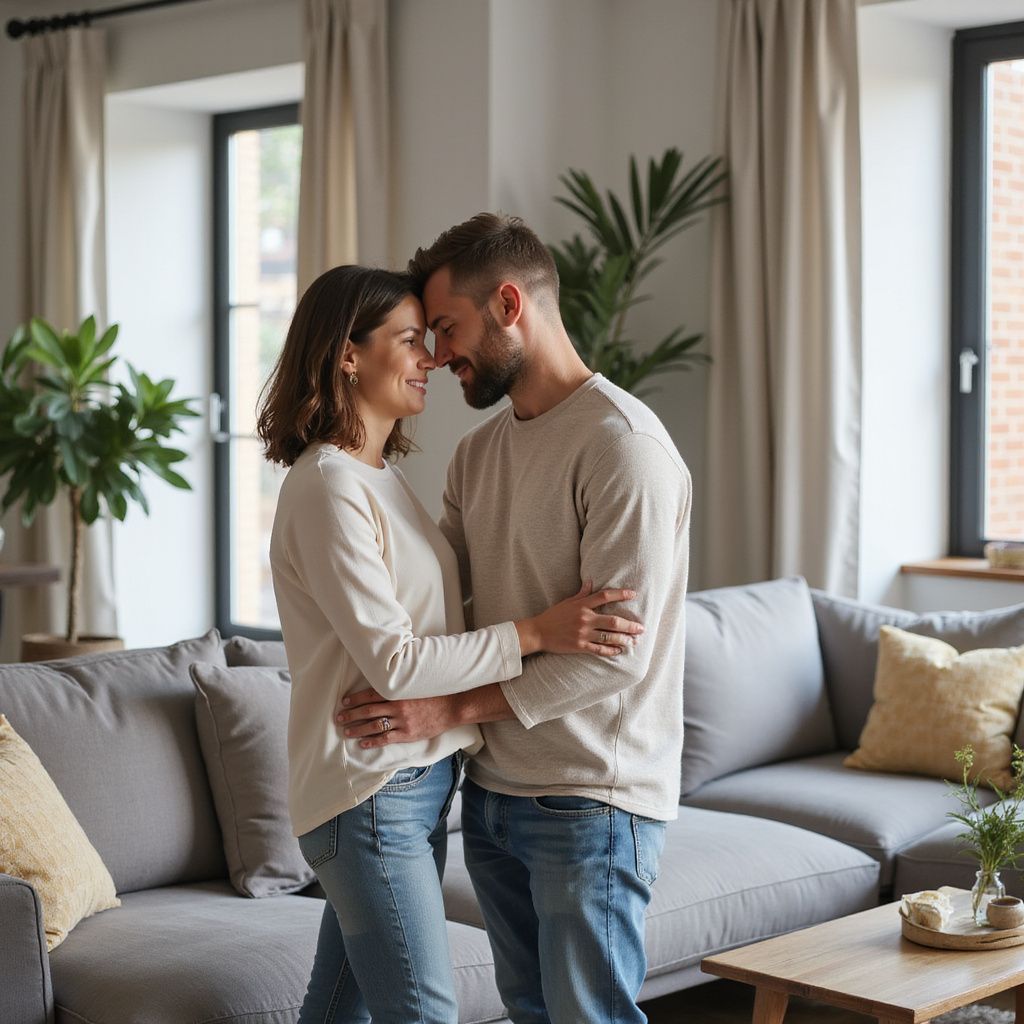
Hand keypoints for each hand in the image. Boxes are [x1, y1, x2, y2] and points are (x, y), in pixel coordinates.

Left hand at [335, 687, 459, 747]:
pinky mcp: (407, 734)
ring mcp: (402, 721)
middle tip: (339, 718)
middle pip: (368, 711)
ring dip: (358, 729)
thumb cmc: (434, 693)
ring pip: (374, 726)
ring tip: (347, 731)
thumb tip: (382, 685)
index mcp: (397, 692)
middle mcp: (397, 706)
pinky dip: (373, 741)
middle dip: (351, 715)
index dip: (355, 699)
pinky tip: (363, 743)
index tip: (344, 702)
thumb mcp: (414, 685)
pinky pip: (386, 738)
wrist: (452, 706)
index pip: (370, 695)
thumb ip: (398, 687)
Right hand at [517, 581, 643, 656]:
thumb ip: (581, 593)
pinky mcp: (579, 646)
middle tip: (641, 628)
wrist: (537, 632)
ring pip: (609, 637)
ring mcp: (582, 633)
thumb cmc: (553, 616)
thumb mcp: (567, 602)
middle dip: (629, 625)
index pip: (604, 596)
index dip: (620, 594)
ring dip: (624, 639)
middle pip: (613, 621)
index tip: (633, 594)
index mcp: (582, 605)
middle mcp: (584, 618)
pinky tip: (619, 650)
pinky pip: (599, 649)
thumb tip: (591, 581)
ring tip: (634, 641)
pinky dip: (611, 650)